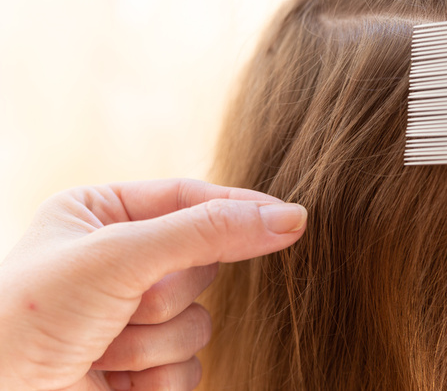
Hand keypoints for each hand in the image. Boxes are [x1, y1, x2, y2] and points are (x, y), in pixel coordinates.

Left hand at [0, 179, 306, 390]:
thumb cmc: (30, 314)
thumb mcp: (120, 254)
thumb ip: (208, 231)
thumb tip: (291, 218)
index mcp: (104, 215)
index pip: (191, 198)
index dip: (238, 208)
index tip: (290, 217)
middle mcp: (122, 263)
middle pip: (204, 261)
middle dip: (171, 289)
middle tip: (125, 301)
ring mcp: (133, 318)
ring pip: (201, 319)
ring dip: (157, 338)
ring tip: (102, 346)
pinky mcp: (143, 369)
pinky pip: (191, 366)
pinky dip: (158, 376)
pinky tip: (113, 379)